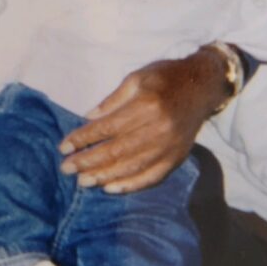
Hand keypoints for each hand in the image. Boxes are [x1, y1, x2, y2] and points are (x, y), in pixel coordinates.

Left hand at [59, 47, 228, 192]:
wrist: (202, 86)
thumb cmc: (165, 78)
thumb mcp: (136, 78)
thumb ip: (112, 101)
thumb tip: (88, 119)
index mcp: (146, 105)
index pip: (107, 128)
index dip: (83, 139)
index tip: (64, 147)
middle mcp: (159, 128)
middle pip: (117, 150)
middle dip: (88, 161)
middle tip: (66, 168)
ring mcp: (170, 146)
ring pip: (132, 167)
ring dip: (104, 176)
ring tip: (83, 181)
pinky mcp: (177, 158)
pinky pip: (152, 177)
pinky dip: (131, 185)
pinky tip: (111, 188)